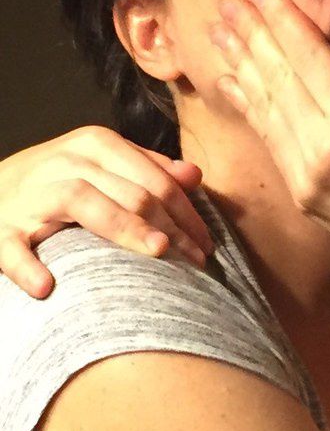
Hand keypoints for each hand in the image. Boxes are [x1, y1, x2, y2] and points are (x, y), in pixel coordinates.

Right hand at [0, 126, 213, 296]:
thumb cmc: (57, 178)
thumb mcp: (101, 162)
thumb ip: (147, 167)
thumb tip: (195, 175)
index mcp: (97, 144)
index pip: (155, 179)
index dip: (186, 211)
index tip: (207, 242)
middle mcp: (68, 162)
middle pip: (132, 192)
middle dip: (172, 227)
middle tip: (197, 259)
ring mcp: (33, 193)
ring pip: (87, 204)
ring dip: (124, 228)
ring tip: (158, 251)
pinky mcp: (0, 228)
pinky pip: (14, 247)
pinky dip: (28, 266)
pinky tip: (47, 286)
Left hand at [213, 0, 329, 286]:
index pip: (307, 53)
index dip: (281, 18)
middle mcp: (321, 143)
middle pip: (276, 76)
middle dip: (250, 34)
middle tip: (226, 1)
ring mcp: (305, 173)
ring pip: (264, 107)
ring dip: (240, 66)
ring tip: (218, 33)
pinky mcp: (301, 193)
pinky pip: (269, 139)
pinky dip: (249, 106)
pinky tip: (233, 82)